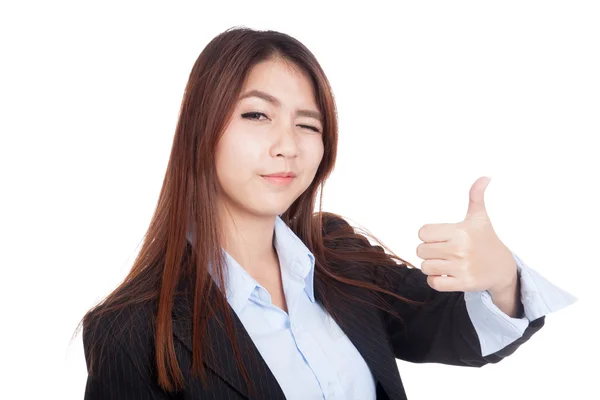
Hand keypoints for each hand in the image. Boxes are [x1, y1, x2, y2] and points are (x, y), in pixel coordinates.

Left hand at [416, 176, 517, 293]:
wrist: (503, 268)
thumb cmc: (486, 240)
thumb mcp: (480, 218)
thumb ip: (476, 196)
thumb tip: (485, 177)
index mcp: (460, 231)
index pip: (423, 232)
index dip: (427, 235)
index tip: (439, 237)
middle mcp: (460, 249)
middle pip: (421, 250)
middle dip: (428, 250)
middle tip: (441, 250)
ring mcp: (461, 268)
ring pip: (425, 267)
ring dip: (431, 265)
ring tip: (443, 262)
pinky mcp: (462, 284)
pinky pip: (433, 282)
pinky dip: (435, 279)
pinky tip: (445, 273)